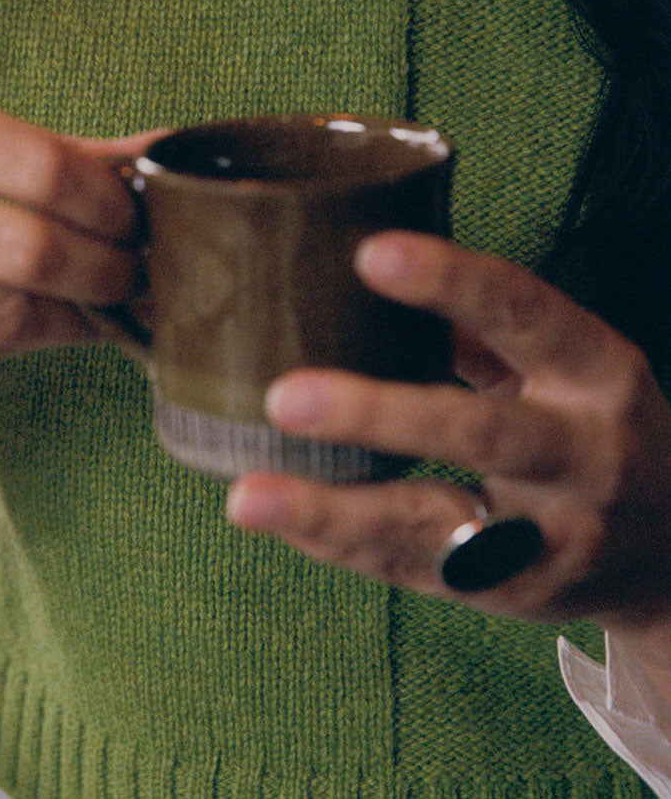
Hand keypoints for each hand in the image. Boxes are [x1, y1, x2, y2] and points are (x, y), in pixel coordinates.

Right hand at [0, 80, 149, 464]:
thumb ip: (45, 147)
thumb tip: (157, 155)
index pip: (41, 166)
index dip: (112, 202)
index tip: (142, 215)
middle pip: (31, 249)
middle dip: (108, 268)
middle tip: (138, 270)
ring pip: (2, 313)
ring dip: (75, 313)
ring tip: (103, 297)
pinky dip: (23, 340)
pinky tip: (45, 321)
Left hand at [226, 230, 670, 638]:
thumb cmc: (594, 424)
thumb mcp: (569, 364)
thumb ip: (484, 326)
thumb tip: (369, 272)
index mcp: (597, 370)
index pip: (524, 310)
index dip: (450, 281)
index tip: (369, 253)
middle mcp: (586, 454)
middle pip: (483, 433)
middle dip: (381, 415)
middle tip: (286, 397)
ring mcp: (554, 536)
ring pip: (439, 525)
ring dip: (336, 511)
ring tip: (250, 497)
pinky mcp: (517, 594)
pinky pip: (417, 570)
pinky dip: (341, 543)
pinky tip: (278, 517)